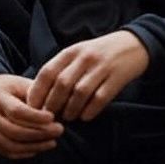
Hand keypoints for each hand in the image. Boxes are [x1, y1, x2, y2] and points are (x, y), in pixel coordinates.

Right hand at [0, 74, 63, 158]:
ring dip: (35, 146)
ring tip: (52, 142)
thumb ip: (36, 95)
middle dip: (40, 134)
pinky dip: (25, 152)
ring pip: (11, 145)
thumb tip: (57, 111)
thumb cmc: (7, 88)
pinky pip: (6, 152)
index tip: (53, 118)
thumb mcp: (20, 84)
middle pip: (15, 131)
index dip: (36, 118)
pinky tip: (38, 147)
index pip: (17, 111)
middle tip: (59, 130)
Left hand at [27, 30, 148, 121]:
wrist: (133, 45)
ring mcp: (101, 67)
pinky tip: (85, 117)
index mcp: (71, 51)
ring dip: (70, 109)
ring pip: (80, 92)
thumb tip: (39, 93)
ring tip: (67, 118)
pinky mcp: (117, 77)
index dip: (37, 91)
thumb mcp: (78, 53)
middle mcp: (84, 58)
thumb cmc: (99, 53)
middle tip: (48, 117)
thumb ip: (61, 68)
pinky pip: (101, 97)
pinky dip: (90, 110)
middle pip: (61, 84)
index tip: (31, 107)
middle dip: (52, 103)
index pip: (47, 72)